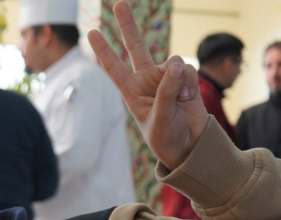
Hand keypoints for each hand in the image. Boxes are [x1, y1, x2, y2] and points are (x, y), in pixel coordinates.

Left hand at [88, 1, 208, 170]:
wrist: (189, 145)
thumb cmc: (166, 138)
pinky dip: (189, 82)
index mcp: (131, 91)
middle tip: (118, 3)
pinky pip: (187, 69)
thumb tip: (176, 63)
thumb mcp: (160, 118)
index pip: (113, 67)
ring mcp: (166, 77)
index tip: (91, 32)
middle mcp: (146, 80)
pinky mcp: (185, 78)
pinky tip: (188, 98)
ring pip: (172, 61)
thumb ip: (166, 91)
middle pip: (135, 47)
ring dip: (177, 78)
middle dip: (127, 25)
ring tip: (179, 99)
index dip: (103, 50)